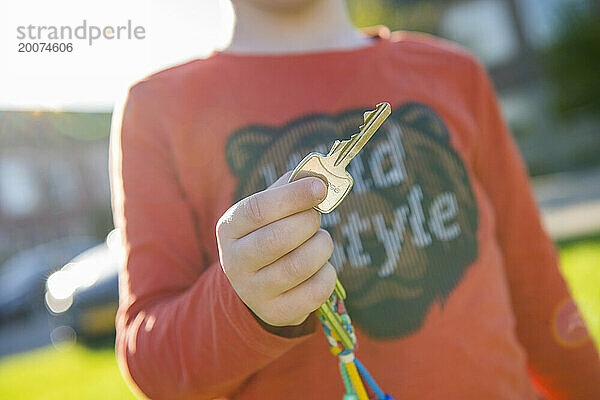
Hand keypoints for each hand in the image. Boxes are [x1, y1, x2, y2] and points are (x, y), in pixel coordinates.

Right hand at [216, 171, 335, 328]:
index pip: (258, 209)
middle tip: (316, 219)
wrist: (258, 284)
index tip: (320, 187)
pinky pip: (314, 292)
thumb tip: (321, 174)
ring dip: (321, 247)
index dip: (293, 196)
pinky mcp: (275, 313)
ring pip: (299, 266)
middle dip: (309, 223)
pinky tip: (321, 268)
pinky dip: (327, 274)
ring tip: (320, 242)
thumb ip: (292, 187)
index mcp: (229, 227)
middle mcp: (233, 262)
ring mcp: (252, 291)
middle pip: (279, 239)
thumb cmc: (271, 233)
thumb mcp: (272, 208)